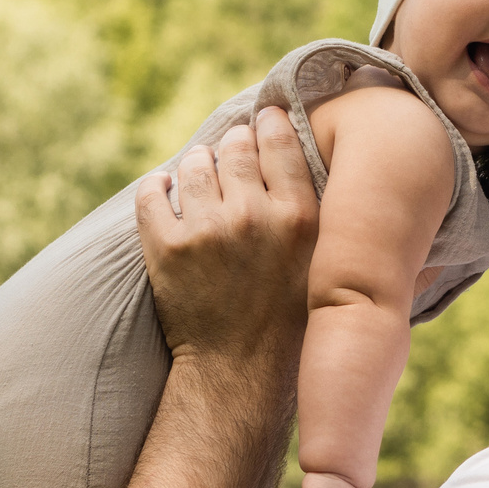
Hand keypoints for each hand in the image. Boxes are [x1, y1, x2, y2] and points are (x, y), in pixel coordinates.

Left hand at [138, 107, 318, 368]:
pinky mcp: (166, 247)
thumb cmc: (289, 319)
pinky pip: (153, 192)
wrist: (237, 370)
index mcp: (299, 217)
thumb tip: (335, 161)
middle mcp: (254, 216)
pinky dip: (157, 185)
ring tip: (201, 175)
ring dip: (197, 164)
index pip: (279, 141)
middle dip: (233, 143)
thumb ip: (321, 212)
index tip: (264, 118)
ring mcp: (207, 230)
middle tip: (233, 150)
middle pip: (236, 146)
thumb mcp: (323, 262)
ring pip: (195, 163)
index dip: (269, 122)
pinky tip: (165, 188)